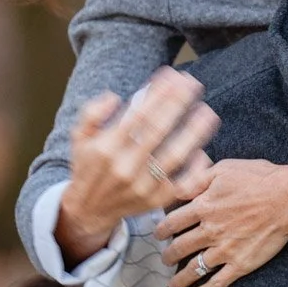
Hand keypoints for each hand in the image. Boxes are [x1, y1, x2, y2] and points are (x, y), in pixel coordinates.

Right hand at [56, 68, 219, 266]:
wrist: (89, 210)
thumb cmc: (88, 167)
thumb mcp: (79, 137)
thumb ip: (92, 113)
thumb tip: (113, 96)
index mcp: (107, 148)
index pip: (137, 115)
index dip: (158, 94)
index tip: (174, 75)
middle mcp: (125, 167)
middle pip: (158, 130)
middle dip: (178, 104)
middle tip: (194, 84)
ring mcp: (143, 186)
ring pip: (174, 156)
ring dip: (194, 133)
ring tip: (208, 112)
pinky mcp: (156, 201)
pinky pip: (181, 183)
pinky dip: (194, 169)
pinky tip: (203, 151)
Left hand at [158, 158, 287, 286]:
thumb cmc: (259, 178)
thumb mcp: (223, 169)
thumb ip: (197, 179)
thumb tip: (175, 188)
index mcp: (203, 207)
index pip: (173, 222)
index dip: (162, 229)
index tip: (158, 234)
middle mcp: (209, 231)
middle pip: (179, 248)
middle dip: (168, 255)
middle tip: (165, 258)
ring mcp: (224, 250)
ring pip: (194, 269)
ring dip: (180, 278)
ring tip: (173, 284)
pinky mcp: (241, 264)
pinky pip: (218, 283)